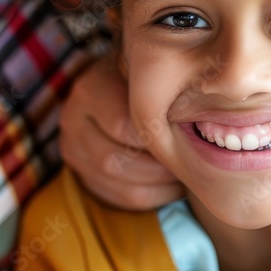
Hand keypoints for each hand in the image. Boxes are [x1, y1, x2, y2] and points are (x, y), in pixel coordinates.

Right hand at [60, 57, 183, 209]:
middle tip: (190, 164)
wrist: (111, 84)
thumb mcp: (147, 73)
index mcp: (89, 91)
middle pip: (116, 161)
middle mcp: (72, 122)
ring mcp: (73, 150)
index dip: (158, 138)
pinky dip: (153, 196)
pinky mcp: (82, 174)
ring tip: (185, 175)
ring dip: (159, 185)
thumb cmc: (140, 79)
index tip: (189, 139)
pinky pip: (120, 198)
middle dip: (159, 168)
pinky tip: (173, 186)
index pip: (123, 125)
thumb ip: (162, 91)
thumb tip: (198, 120)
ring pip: (119, 184)